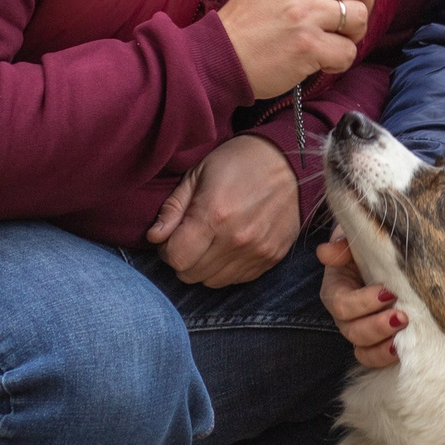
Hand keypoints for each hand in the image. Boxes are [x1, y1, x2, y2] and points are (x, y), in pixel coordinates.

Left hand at [147, 135, 300, 286]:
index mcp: (213, 215)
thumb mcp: (198, 174)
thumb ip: (173, 208)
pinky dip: (227, 268)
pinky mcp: (272, 258)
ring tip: (210, 242)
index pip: (176, 258)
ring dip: (204, 267)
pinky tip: (230, 246)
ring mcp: (257, 251)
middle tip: (190, 238)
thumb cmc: (238, 162)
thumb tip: (154, 237)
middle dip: (183, 259)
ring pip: (213, 282)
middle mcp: (236, 239)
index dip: (166, 249)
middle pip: (191, 274)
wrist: (289, 162)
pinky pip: (237, 279)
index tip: (171, 237)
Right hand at [219, 0, 389, 99]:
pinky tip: (323, 61)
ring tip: (332, 40)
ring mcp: (304, 16)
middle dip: (365, 1)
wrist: (218, 55)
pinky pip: (348, 51)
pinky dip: (341, 60)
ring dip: (354, 33)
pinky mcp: (308, 47)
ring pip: (360, 16)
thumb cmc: (247, 22)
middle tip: (349, 17)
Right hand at [318, 231, 404, 368]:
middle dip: (377, 326)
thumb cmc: (368, 245)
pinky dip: (386, 357)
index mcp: (336, 290)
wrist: (386, 255)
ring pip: (363, 349)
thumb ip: (341, 243)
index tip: (388, 292)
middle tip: (402, 316)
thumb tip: (327, 252)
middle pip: (353, 331)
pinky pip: (375, 358)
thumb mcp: (354, 238)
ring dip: (383, 346)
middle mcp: (345, 315)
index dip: (363, 303)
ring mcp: (361, 330)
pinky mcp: (377, 341)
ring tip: (405, 335)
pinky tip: (403, 350)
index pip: (341, 304)